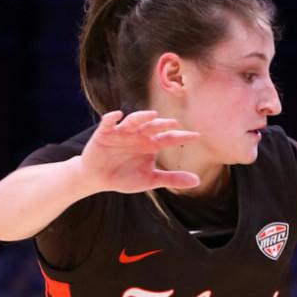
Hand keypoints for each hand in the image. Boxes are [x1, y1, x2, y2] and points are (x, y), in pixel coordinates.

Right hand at [78, 109, 201, 193]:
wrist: (98, 178)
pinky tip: (118, 115)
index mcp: (151, 144)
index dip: (182, 136)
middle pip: (153, 126)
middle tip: (173, 123)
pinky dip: (112, 118)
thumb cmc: (125, 177)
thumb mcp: (150, 180)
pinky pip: (108, 123)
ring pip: (133, 121)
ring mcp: (122, 132)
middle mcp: (139, 135)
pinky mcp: (105, 133)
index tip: (197, 136)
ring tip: (152, 115)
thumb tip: (197, 181)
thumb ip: (172, 179)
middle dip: (162, 124)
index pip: (169, 138)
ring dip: (142, 117)